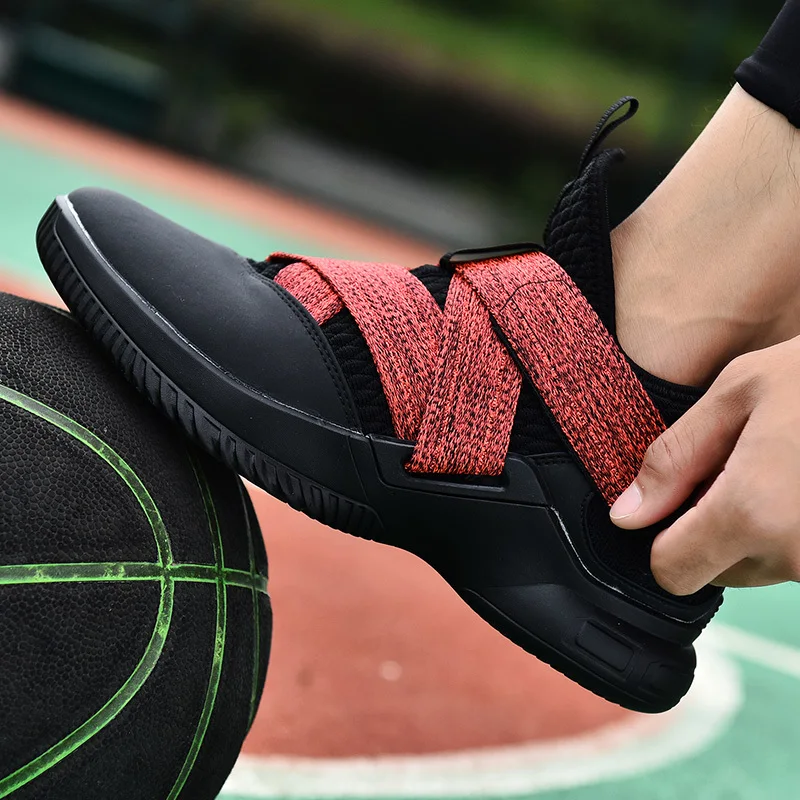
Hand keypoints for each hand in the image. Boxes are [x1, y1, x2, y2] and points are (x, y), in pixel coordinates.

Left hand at [609, 336, 799, 595]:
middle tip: (747, 466)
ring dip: (763, 529)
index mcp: (753, 512)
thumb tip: (626, 517)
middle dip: (719, 529)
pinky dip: (796, 528)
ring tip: (788, 465)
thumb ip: (675, 458)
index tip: (678, 508)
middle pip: (721, 571)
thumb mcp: (743, 391)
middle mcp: (796, 553)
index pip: (673, 572)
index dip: (665, 542)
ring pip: (768, 567)